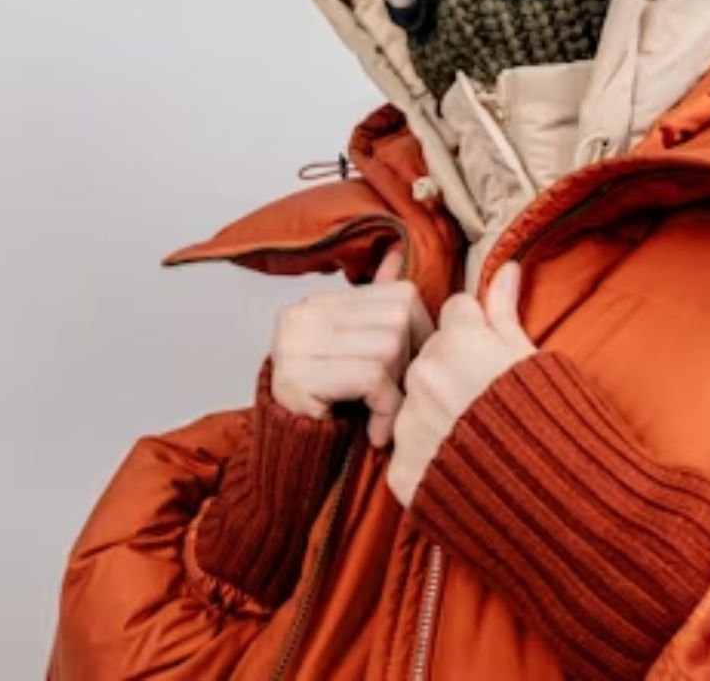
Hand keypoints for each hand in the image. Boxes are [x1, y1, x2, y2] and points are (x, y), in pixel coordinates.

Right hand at [270, 249, 433, 446]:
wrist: (290, 454)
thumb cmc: (332, 402)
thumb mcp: (359, 349)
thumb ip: (378, 305)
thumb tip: (398, 255)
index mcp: (317, 304)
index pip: (397, 295)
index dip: (419, 333)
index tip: (412, 368)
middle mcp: (301, 316)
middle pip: (396, 320)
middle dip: (411, 363)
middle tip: (402, 397)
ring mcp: (295, 344)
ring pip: (388, 348)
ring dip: (399, 392)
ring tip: (387, 417)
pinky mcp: (297, 377)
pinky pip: (371, 377)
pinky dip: (386, 407)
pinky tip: (376, 430)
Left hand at [387, 261, 534, 506]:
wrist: (556, 501)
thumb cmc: (554, 424)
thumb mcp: (535, 360)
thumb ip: (506, 313)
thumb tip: (505, 268)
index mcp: (459, 342)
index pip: (455, 313)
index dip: (478, 331)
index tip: (494, 355)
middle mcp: (425, 377)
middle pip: (431, 355)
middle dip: (453, 370)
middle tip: (487, 399)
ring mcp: (410, 425)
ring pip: (415, 401)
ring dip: (437, 412)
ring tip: (477, 438)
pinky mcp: (403, 470)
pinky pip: (409, 452)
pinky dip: (430, 458)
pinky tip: (463, 467)